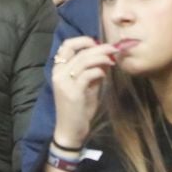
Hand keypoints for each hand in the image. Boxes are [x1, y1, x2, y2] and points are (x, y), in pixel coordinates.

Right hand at [49, 37, 122, 151]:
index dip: (83, 41)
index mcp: (58, 70)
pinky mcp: (72, 92)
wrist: (70, 131)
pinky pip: (87, 75)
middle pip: (79, 51)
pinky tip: (105, 73)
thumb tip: (106, 58)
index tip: (97, 43)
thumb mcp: (87, 87)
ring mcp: (64, 83)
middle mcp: (58, 73)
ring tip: (112, 60)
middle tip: (113, 48)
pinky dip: (98, 71)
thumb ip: (93, 72)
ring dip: (101, 57)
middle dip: (99, 47)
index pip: (66, 45)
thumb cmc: (78, 109)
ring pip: (83, 60)